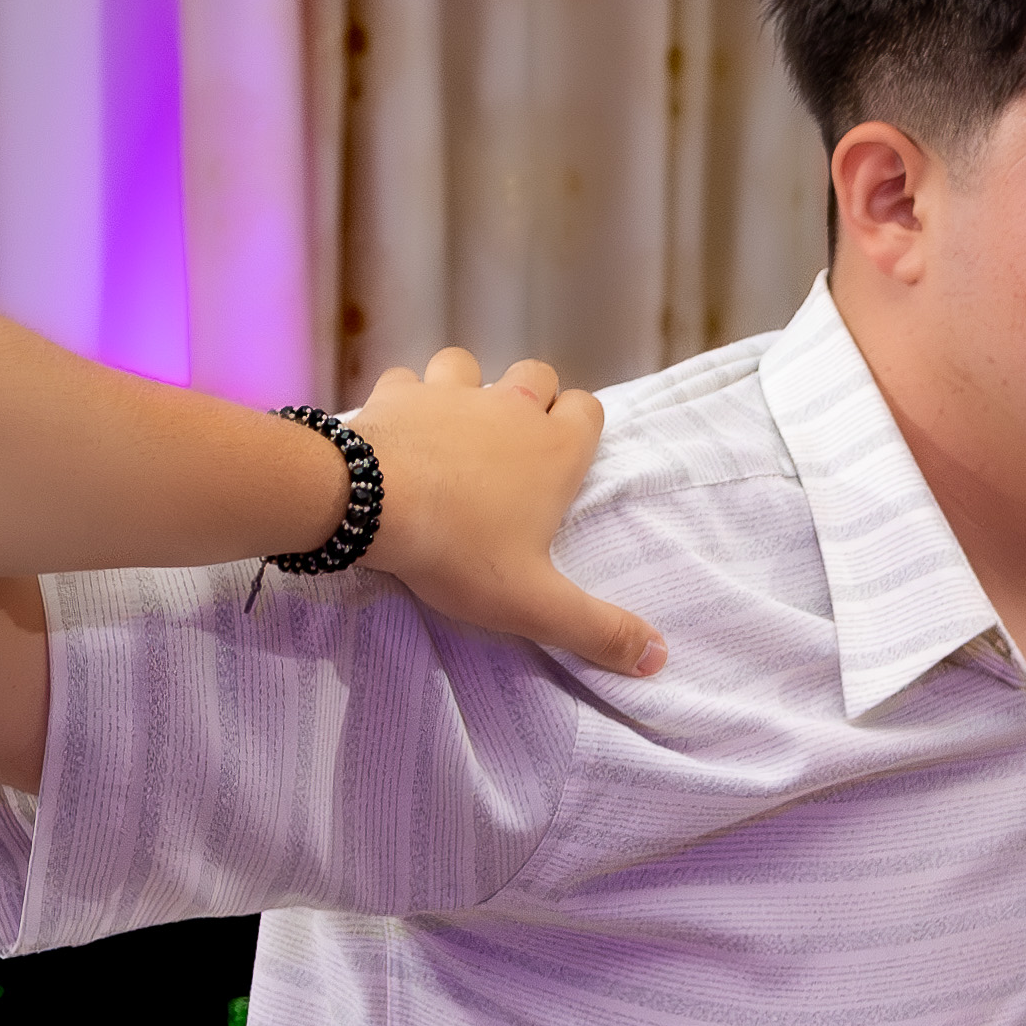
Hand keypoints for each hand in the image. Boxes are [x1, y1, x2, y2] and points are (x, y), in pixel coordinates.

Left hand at [352, 347, 663, 676]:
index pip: (589, 410)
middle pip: (538, 375)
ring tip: (455, 432)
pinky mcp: (399, 395)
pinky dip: (407, 400)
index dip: (581, 428)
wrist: (368, 505)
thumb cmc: (459, 551)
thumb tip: (657, 657)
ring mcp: (451, 393)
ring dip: (467, 390)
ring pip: (470, 367)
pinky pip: (407, 381)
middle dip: (533, 399)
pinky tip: (403, 430)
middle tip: (515, 449)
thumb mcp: (535, 605)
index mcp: (554, 451)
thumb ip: (598, 630)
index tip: (565, 463)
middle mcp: (510, 407)